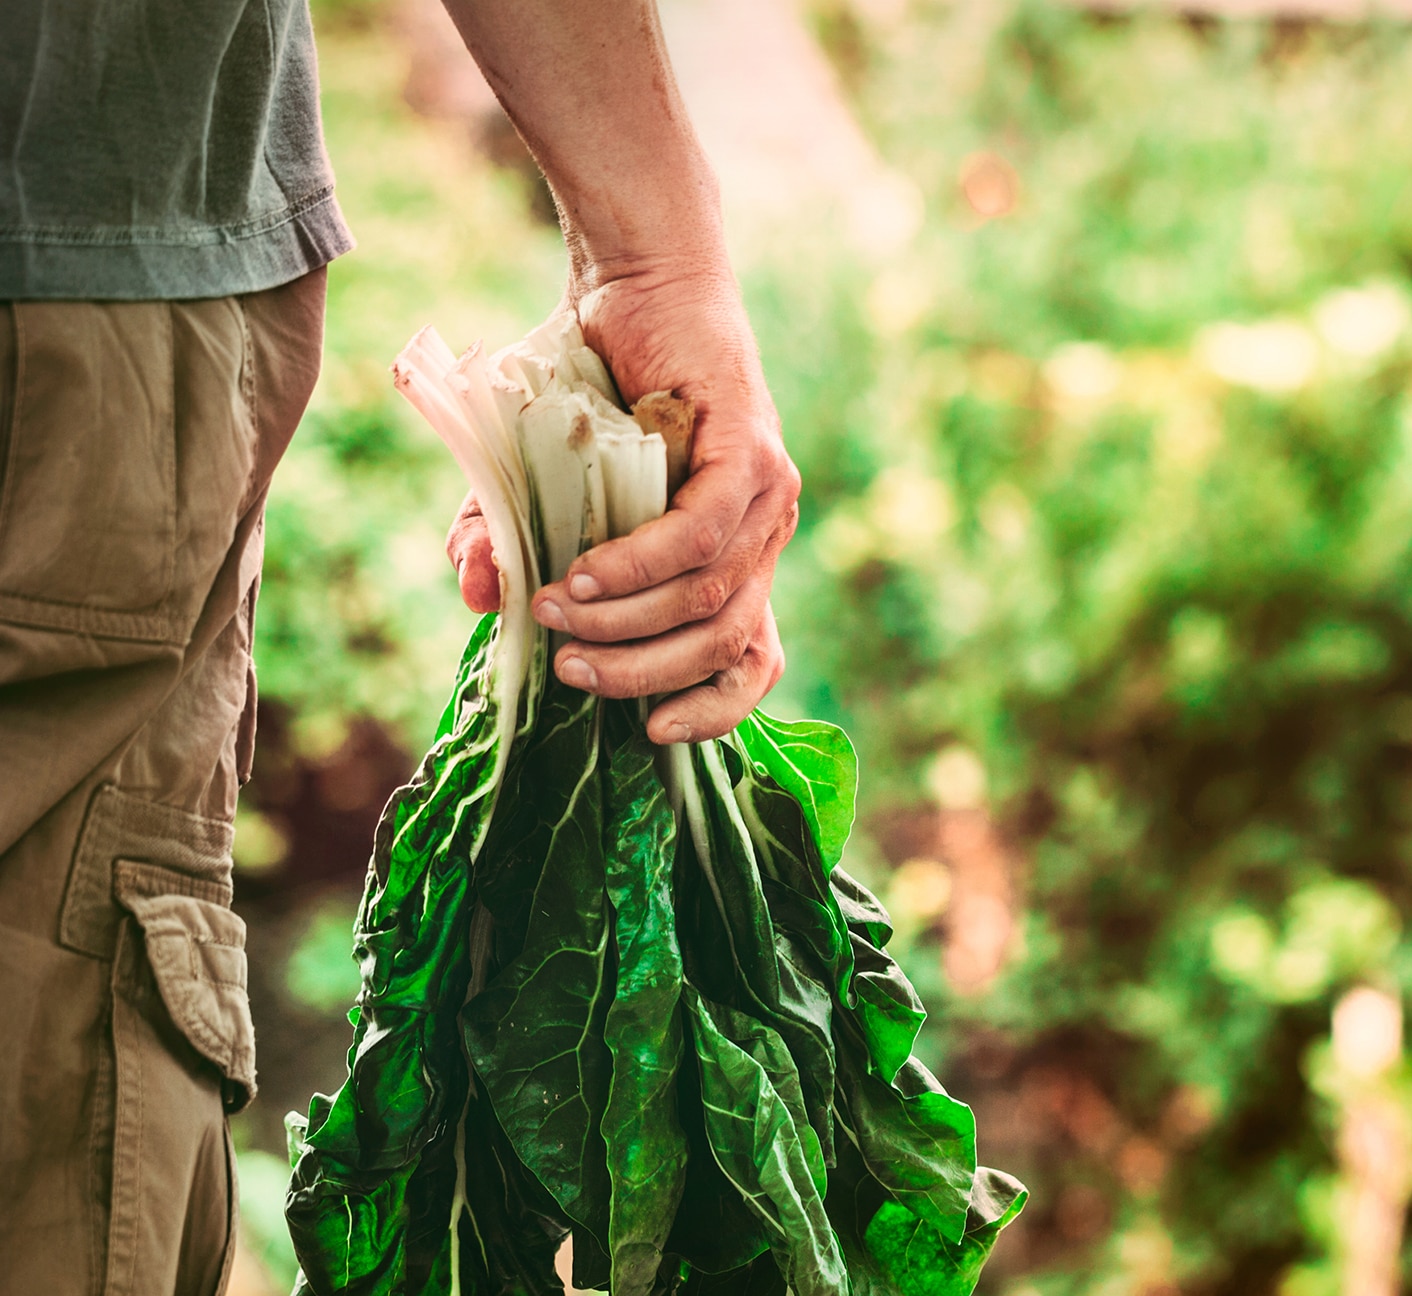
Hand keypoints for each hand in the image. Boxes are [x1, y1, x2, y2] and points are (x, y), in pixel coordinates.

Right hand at [445, 261, 799, 743]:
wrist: (632, 276)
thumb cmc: (590, 381)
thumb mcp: (537, 480)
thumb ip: (507, 540)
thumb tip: (474, 594)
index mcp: (735, 558)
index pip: (753, 662)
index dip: (714, 712)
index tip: (653, 735)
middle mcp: (764, 534)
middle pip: (724, 643)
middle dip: (642, 674)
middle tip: (568, 669)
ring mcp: (769, 494)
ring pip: (712, 595)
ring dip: (630, 621)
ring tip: (556, 614)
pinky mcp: (753, 451)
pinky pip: (702, 534)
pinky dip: (641, 565)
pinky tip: (585, 575)